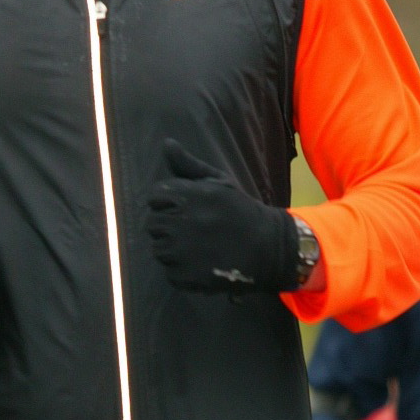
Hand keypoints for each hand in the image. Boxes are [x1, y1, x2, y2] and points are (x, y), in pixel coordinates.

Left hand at [147, 141, 298, 293]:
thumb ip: (188, 165)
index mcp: (186, 196)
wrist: (268, 247)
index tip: (187, 210)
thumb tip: (166, 143)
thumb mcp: (218, 182)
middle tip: (193, 231)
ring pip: (158, 249)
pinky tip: (202, 264)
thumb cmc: (240, 210)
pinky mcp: (185, 275)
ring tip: (198, 248)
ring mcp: (180, 251)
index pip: (154, 197)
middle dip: (168, 226)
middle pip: (152, 224)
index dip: (168, 204)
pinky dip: (182, 271)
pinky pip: (170, 272)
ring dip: (173, 249)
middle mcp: (179, 222)